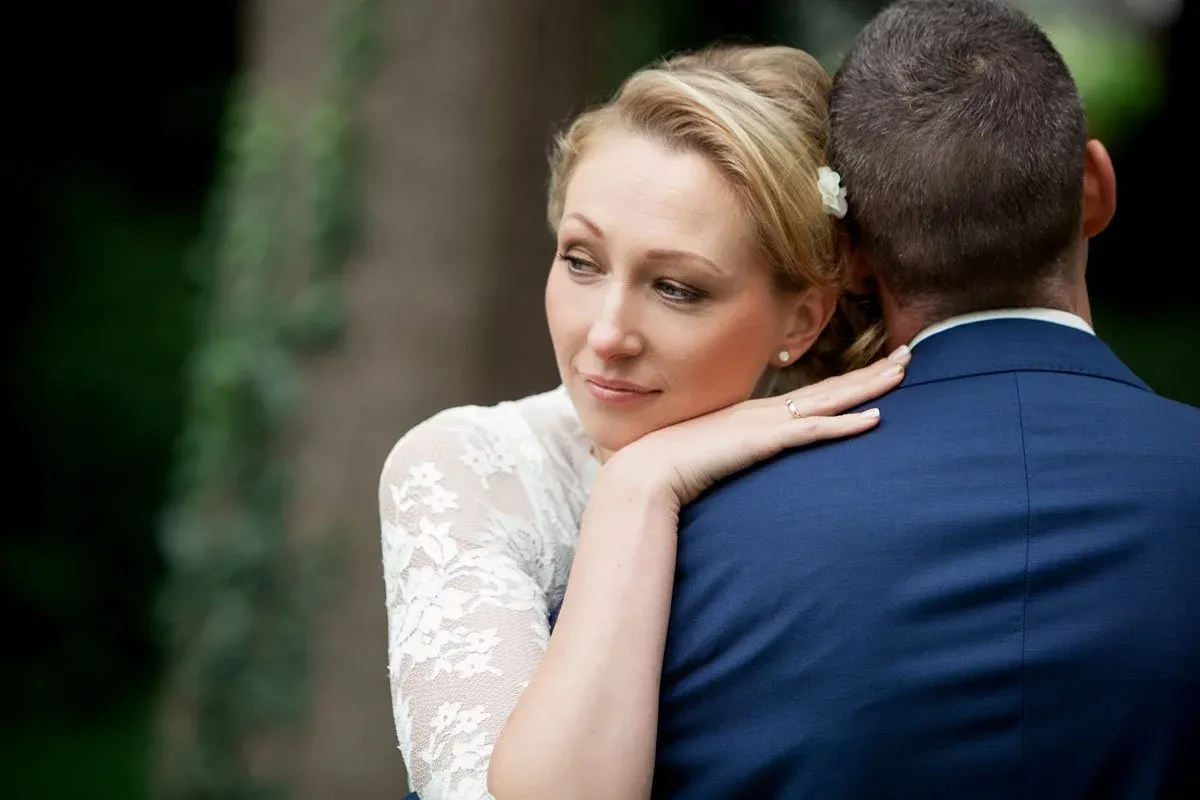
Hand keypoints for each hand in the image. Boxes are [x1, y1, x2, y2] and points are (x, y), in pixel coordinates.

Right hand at [607, 345, 910, 506]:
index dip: (847, 381)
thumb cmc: (669, 468)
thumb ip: (727, 456)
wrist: (645, 472)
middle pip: (830, 387)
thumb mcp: (708, 458)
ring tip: (903, 372)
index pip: (812, 394)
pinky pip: (815, 431)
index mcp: (754, 415)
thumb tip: (735, 464)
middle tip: (908, 355)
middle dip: (871, 371)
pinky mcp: (763, 442)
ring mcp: (765, 424)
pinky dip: (846, 424)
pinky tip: (876, 418)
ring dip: (869, 387)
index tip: (876, 369)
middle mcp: (765, 411)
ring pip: (830, 400)